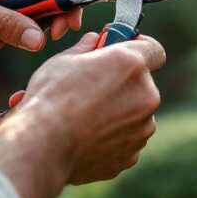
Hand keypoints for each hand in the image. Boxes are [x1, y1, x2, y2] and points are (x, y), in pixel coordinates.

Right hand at [8, 32, 164, 183]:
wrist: (43, 148)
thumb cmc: (50, 99)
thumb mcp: (63, 61)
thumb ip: (86, 49)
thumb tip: (93, 42)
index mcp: (130, 65)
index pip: (154, 49)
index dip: (140, 48)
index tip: (125, 52)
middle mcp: (145, 96)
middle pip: (142, 84)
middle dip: (122, 84)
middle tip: (93, 88)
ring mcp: (142, 129)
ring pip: (135, 114)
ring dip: (118, 112)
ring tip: (84, 117)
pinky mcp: (132, 155)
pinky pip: (125, 139)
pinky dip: (111, 137)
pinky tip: (85, 137)